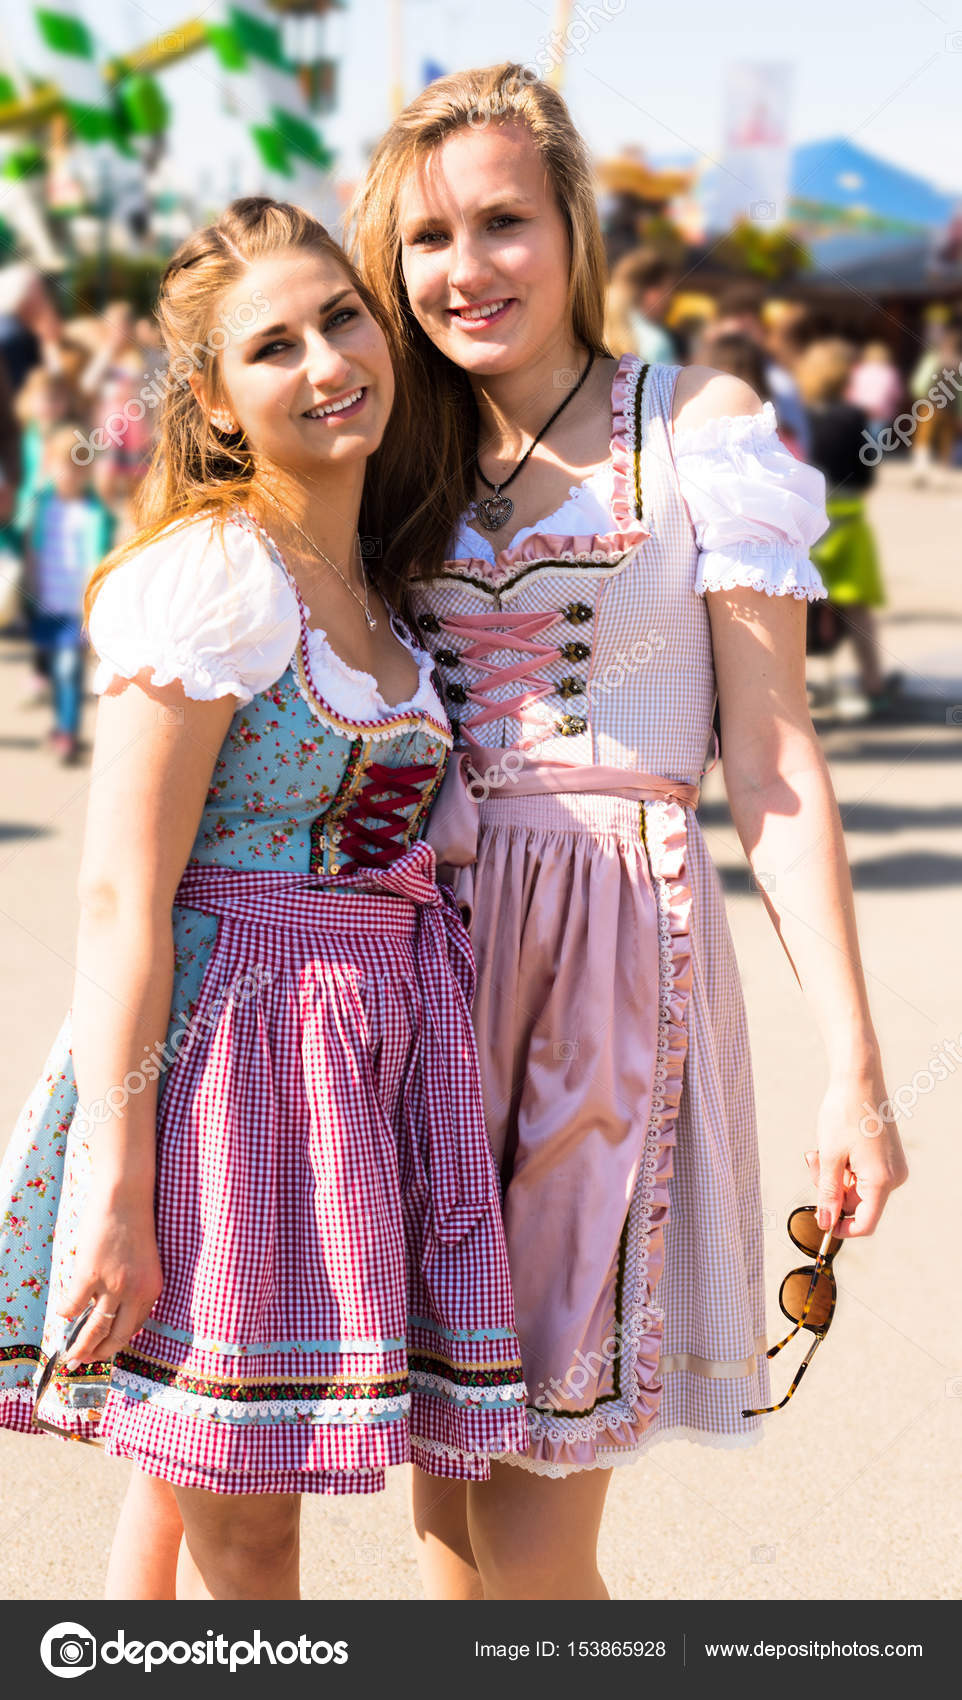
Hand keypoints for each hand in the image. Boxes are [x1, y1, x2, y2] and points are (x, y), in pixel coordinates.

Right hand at [56, 1189, 162, 1367]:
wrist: (125, 1196)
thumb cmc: (135, 1224)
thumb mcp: (145, 1261)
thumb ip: (135, 1286)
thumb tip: (114, 1310)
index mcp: (152, 1289)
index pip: (135, 1327)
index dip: (118, 1341)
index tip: (106, 1349)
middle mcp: (136, 1292)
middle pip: (116, 1336)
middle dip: (99, 1354)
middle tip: (84, 1362)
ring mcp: (112, 1284)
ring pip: (94, 1328)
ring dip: (80, 1346)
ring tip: (69, 1355)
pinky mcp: (90, 1274)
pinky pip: (74, 1304)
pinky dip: (66, 1312)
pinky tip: (62, 1314)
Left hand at [804, 1064, 908, 1238]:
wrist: (859, 1079)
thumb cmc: (843, 1115)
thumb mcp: (829, 1157)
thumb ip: (828, 1194)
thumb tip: (826, 1224)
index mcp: (881, 1181)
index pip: (865, 1223)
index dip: (841, 1228)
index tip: (820, 1221)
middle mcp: (893, 1177)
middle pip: (858, 1205)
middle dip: (831, 1191)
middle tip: (813, 1163)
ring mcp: (892, 1167)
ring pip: (858, 1189)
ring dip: (835, 1177)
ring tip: (820, 1150)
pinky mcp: (887, 1157)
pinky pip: (864, 1175)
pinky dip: (845, 1167)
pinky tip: (833, 1148)